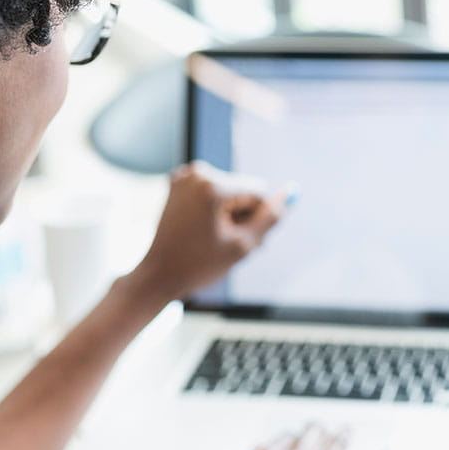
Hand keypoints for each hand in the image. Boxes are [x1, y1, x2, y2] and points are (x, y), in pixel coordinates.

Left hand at [130, 161, 281, 302]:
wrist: (157, 276)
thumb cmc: (197, 265)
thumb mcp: (243, 245)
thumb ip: (270, 218)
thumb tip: (291, 191)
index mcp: (212, 186)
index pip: (257, 193)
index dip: (254, 220)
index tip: (235, 239)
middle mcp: (197, 173)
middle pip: (242, 191)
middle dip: (241, 216)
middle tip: (223, 243)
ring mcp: (184, 177)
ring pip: (228, 192)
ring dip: (228, 214)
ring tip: (212, 238)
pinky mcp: (177, 184)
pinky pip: (211, 192)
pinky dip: (213, 209)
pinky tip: (202, 229)